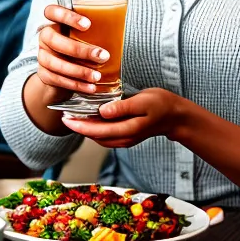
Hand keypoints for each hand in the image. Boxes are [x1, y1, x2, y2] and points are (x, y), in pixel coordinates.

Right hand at [36, 4, 111, 100]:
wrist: (61, 75)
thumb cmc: (80, 50)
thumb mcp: (86, 38)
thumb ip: (96, 31)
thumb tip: (122, 25)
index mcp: (55, 23)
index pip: (51, 11)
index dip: (66, 16)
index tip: (87, 24)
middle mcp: (45, 38)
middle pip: (53, 39)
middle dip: (79, 49)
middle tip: (102, 56)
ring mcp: (42, 56)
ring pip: (55, 63)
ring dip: (79, 71)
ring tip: (97, 76)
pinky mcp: (44, 74)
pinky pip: (58, 79)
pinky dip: (76, 84)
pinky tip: (91, 87)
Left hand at [61, 87, 184, 146]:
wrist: (175, 115)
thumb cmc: (161, 104)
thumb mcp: (143, 101)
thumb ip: (123, 107)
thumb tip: (103, 111)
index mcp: (128, 130)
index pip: (98, 130)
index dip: (80, 125)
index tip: (65, 118)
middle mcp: (124, 138)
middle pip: (95, 136)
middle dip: (78, 128)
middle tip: (63, 117)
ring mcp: (125, 139)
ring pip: (99, 137)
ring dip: (85, 129)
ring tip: (72, 117)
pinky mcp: (125, 136)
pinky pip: (105, 136)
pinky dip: (94, 129)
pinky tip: (88, 119)